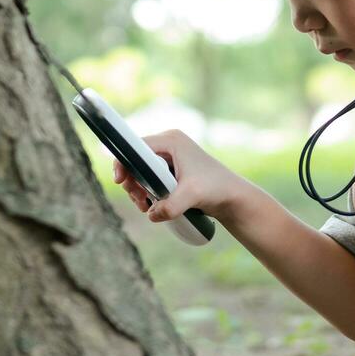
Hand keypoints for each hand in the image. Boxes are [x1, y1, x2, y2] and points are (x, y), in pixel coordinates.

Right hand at [112, 129, 246, 224]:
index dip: (125, 162)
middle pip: (136, 160)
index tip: (121, 181)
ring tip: (145, 206)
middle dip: (133, 182)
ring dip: (138, 190)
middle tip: (140, 201)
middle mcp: (169, 145)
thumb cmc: (216, 189)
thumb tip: (151, 214)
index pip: (137, 146)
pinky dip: (147, 192)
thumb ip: (169, 206)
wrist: (233, 197)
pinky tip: (151, 205)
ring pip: (142, 172)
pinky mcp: (173, 172)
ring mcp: (171, 158)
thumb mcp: (191, 196)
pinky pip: (150, 179)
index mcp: (172, 140)